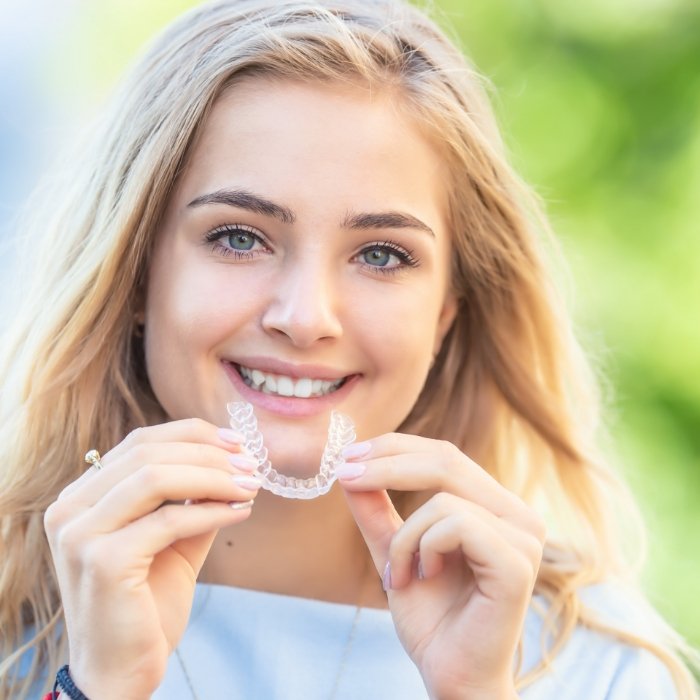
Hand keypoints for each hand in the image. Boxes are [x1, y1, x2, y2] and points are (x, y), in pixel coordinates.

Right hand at [44, 419, 260, 699]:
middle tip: (252, 465)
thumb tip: (234, 461)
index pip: (140, 442)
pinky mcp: (103, 561)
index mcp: (81, 497)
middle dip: (210, 454)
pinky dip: (212, 510)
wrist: (122, 670)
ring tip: (251, 485)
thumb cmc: (147, 603)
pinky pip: (170, 519)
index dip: (193, 434)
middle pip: (148, 453)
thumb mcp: (173, 538)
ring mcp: (80, 534)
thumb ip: (193, 498)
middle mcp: (70, 508)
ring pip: (157, 477)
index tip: (237, 442)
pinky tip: (241, 512)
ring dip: (214, 477)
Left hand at [338, 434, 543, 699]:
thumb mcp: (393, 551)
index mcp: (495, 507)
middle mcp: (517, 515)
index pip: (444, 455)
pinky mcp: (517, 563)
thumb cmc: (431, 618)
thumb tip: (349, 466)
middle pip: (446, 459)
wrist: (451, 676)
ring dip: (404, 537)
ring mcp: (524, 537)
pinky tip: (424, 577)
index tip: (348, 455)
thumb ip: (376, 510)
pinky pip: (455, 524)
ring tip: (399, 575)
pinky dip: (423, 548)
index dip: (395, 447)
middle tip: (345, 475)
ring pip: (443, 498)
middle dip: (386, 464)